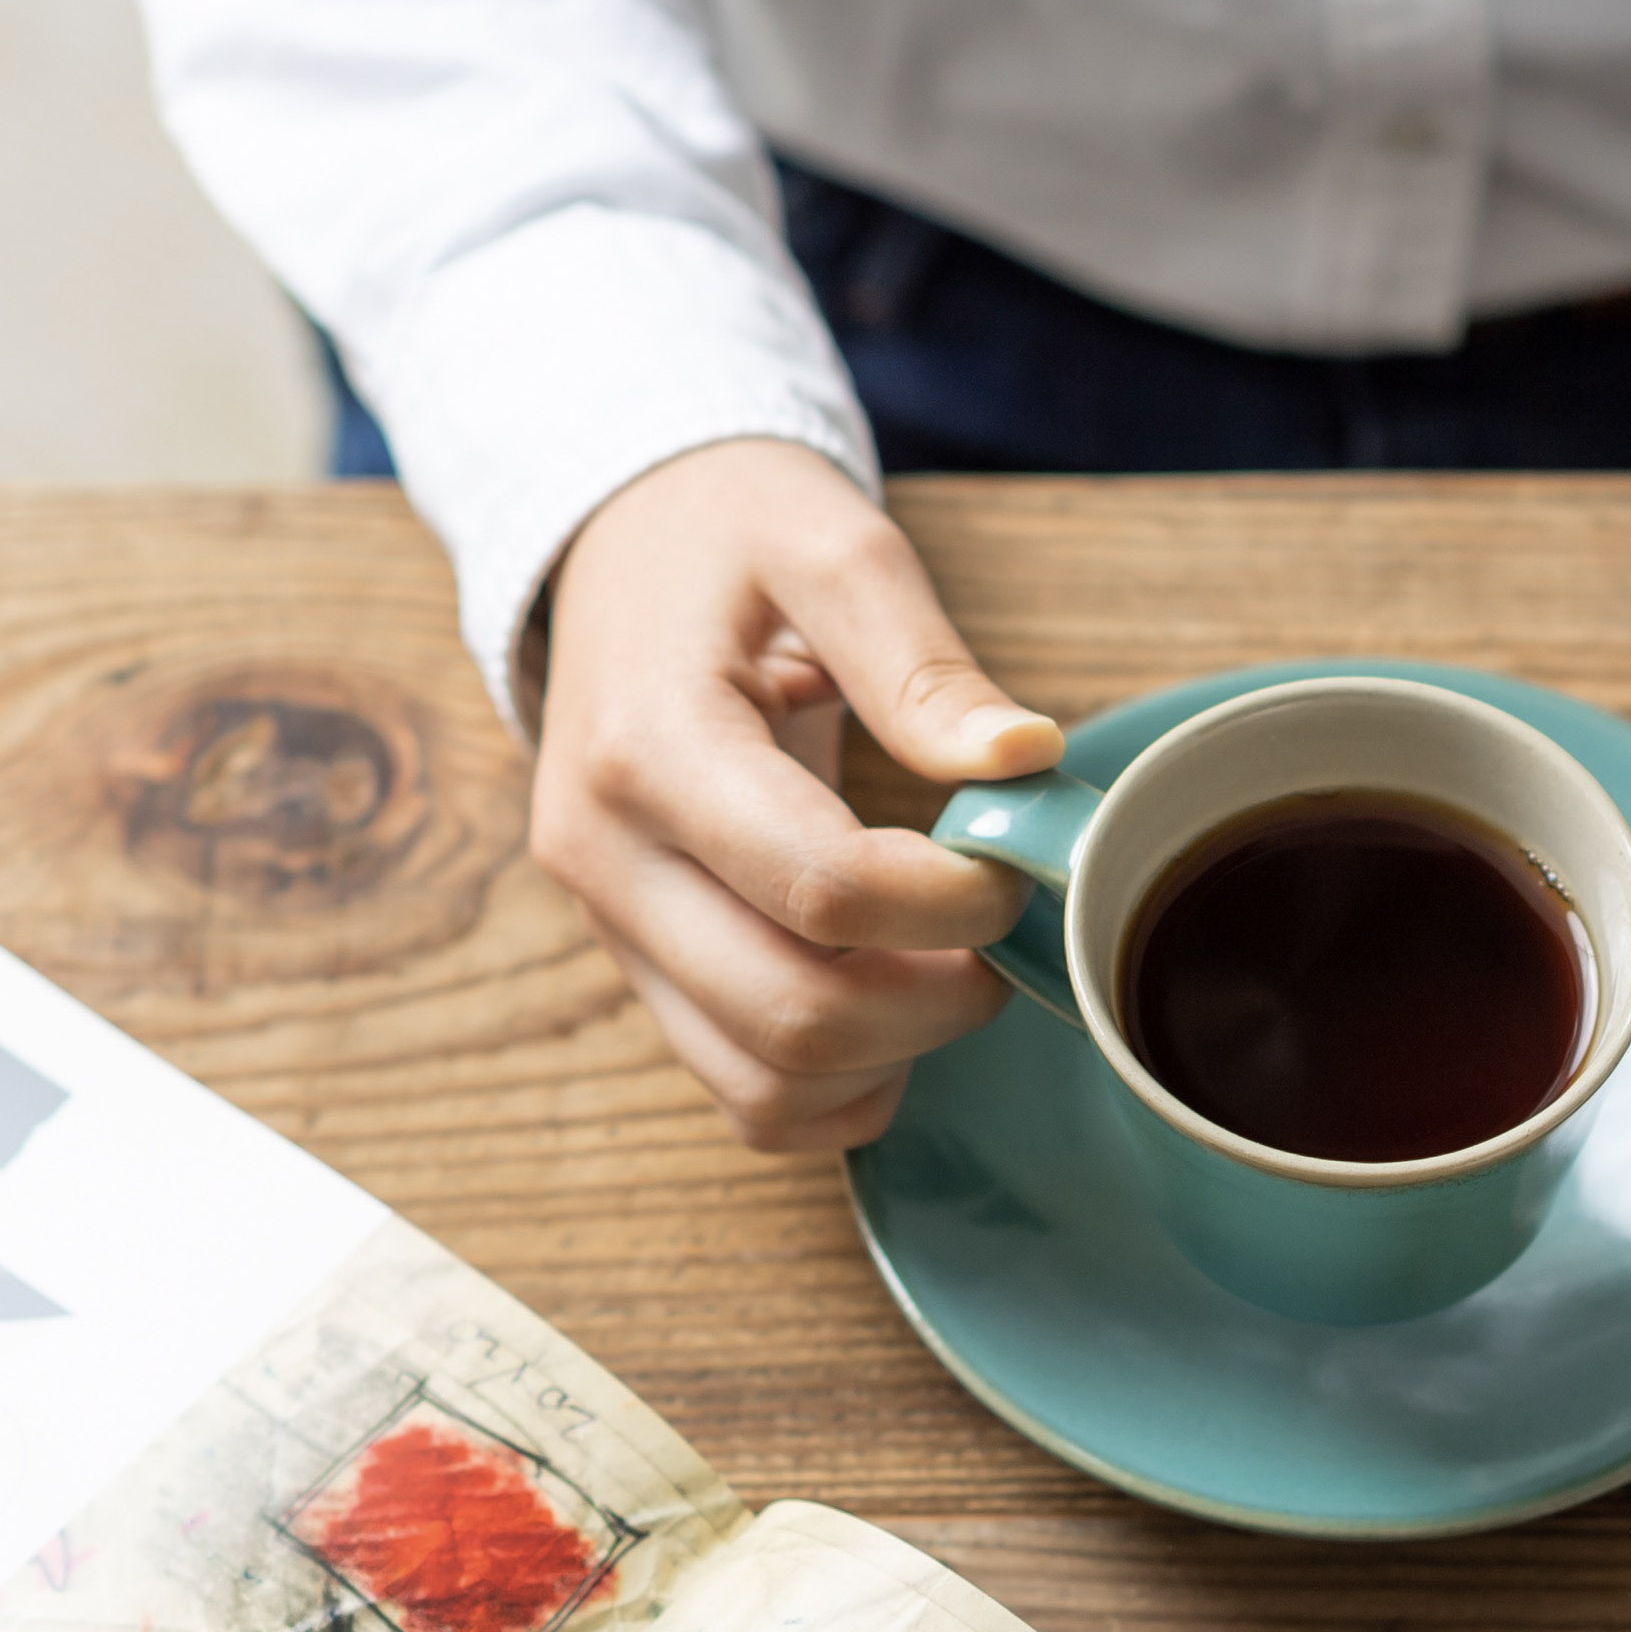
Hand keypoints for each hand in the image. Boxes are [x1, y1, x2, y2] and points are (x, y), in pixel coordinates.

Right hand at [527, 438, 1063, 1150]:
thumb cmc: (730, 535)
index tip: (1013, 862)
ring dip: (890, 1057)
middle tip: (1002, 932)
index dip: (954, 903)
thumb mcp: (834, 545)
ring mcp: (611, 927)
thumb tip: (1024, 761)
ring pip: (760, 1086)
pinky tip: (894, 1010)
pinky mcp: (636, 966)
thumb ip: (926, 662)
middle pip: (791, 1016)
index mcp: (651, 748)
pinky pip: (741, 1096)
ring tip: (949, 966)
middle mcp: (606, 858)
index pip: (824, 889)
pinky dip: (837, 1089)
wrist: (619, 543)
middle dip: (937, 1001)